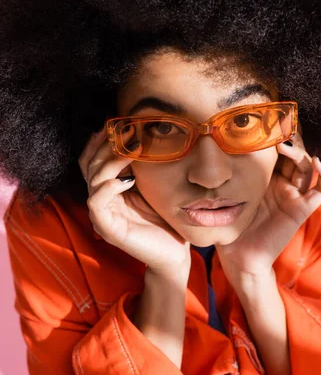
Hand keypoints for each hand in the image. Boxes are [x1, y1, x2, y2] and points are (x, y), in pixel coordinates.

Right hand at [78, 126, 190, 278]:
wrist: (175, 252)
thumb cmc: (166, 218)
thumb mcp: (153, 185)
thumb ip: (142, 166)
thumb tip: (143, 134)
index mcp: (110, 188)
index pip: (93, 160)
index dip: (99, 141)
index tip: (113, 122)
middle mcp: (102, 199)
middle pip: (90, 165)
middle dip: (105, 145)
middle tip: (124, 131)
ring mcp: (102, 214)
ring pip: (93, 180)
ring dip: (110, 162)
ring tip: (130, 150)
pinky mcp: (107, 229)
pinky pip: (96, 203)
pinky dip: (107, 188)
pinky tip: (125, 179)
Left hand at [215, 130, 320, 291]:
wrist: (239, 258)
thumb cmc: (230, 228)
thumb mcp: (225, 195)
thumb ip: (221, 177)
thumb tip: (200, 151)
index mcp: (265, 180)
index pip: (276, 152)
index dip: (275, 137)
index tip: (265, 122)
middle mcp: (282, 185)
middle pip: (293, 156)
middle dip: (288, 141)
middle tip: (276, 130)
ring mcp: (293, 197)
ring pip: (307, 168)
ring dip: (300, 154)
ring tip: (286, 146)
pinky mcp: (301, 210)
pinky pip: (320, 191)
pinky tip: (319, 162)